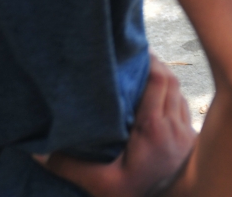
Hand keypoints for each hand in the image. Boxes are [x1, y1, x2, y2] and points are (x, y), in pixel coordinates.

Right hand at [41, 55, 194, 196]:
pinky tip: (160, 102)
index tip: (135, 50)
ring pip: (179, 93)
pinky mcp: (192, 140)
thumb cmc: (140, 194)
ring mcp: (186, 131)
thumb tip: (40, 152)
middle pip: (171, 80)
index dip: (150, 61)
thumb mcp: (102, 185)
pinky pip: (184, 109)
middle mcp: (174, 123)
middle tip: (138, 57)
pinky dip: (173, 98)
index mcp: (153, 126)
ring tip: (146, 75)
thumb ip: (72, 167)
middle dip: (156, 65)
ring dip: (165, 81)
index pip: (159, 79)